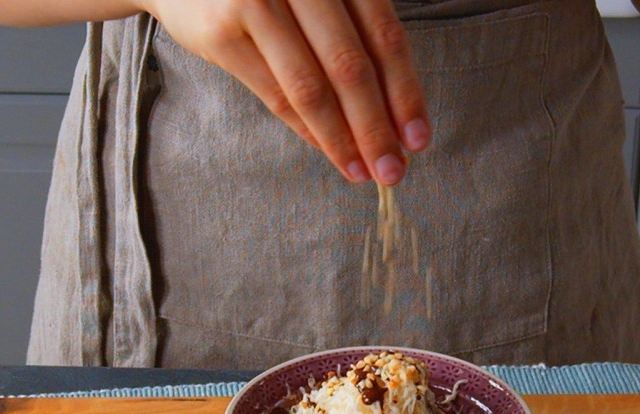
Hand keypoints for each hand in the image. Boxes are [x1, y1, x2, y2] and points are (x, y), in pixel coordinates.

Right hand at [145, 0, 431, 184]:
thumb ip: (353, 32)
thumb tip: (395, 113)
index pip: (384, 36)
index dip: (405, 92)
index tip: (418, 138)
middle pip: (350, 66)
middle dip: (376, 127)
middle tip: (394, 170)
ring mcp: (257, 0)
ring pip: (311, 86)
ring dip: (342, 138)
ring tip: (363, 171)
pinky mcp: (222, 31)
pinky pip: (275, 92)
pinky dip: (307, 128)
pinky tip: (329, 151)